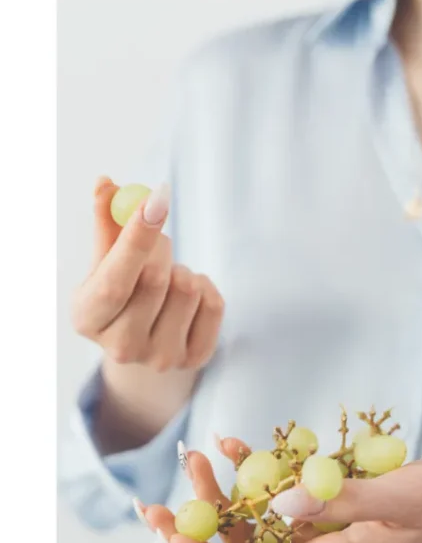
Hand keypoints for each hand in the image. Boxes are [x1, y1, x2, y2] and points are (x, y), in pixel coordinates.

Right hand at [71, 177, 222, 371]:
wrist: (147, 340)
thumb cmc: (122, 290)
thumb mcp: (106, 261)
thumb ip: (106, 225)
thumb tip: (106, 183)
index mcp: (87, 319)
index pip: (114, 281)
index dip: (134, 238)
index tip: (153, 199)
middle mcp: (121, 347)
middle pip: (155, 280)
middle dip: (160, 246)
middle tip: (158, 236)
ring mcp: (161, 358)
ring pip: (188, 288)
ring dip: (181, 268)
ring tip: (168, 277)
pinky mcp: (196, 359)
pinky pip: (213, 303)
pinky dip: (205, 285)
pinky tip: (189, 294)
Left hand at [139, 437, 421, 542]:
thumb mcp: (399, 496)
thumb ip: (342, 499)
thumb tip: (279, 501)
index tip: (170, 531)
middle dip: (200, 523)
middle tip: (176, 479)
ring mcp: (321, 535)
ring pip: (253, 527)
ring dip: (222, 496)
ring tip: (201, 454)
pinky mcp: (327, 512)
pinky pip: (278, 501)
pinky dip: (255, 476)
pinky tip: (239, 446)